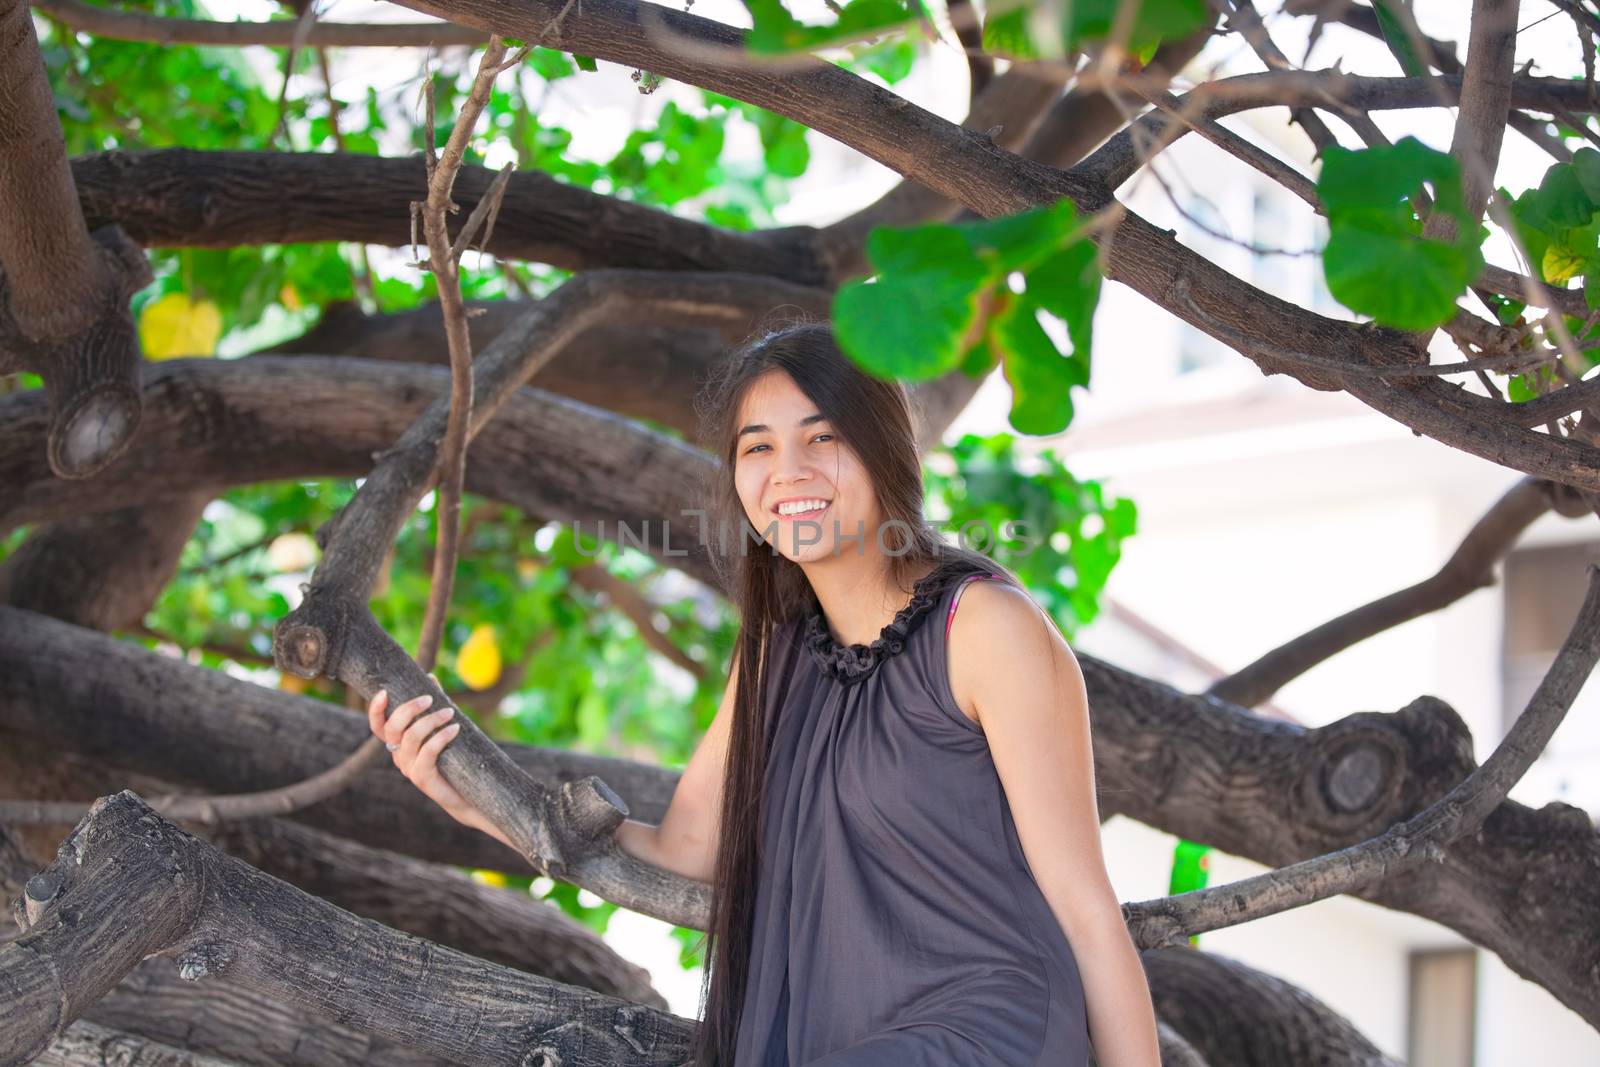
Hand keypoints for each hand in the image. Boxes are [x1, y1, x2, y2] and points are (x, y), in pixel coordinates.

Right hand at [367, 688, 477, 828]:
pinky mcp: (421, 778)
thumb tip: (430, 677)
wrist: (467, 795)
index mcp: (398, 744)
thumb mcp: (441, 729)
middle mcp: (398, 755)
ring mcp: (408, 768)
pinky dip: (441, 737)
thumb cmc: (454, 759)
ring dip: (430, 720)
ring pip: (410, 737)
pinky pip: (427, 752)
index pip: (378, 726)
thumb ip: (433, 707)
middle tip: (430, 699)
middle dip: (409, 708)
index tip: (384, 692)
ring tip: (450, 713)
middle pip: (392, 728)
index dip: (375, 710)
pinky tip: (455, 729)